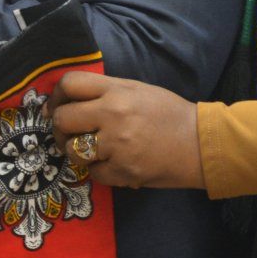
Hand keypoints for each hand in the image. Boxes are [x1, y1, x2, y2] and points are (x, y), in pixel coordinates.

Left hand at [46, 71, 204, 189]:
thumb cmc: (169, 114)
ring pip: (73, 149)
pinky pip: (92, 173)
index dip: (56, 96)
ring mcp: (117, 145)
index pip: (70, 84)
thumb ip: (104, 91)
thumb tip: (68, 100)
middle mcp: (113, 115)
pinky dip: (98, 170)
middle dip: (60, 127)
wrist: (202, 144)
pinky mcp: (123, 171)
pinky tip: (111, 164)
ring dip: (76, 151)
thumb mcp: (137, 90)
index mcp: (117, 91)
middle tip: (68, 132)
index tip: (54, 107)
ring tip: (90, 149)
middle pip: (63, 119)